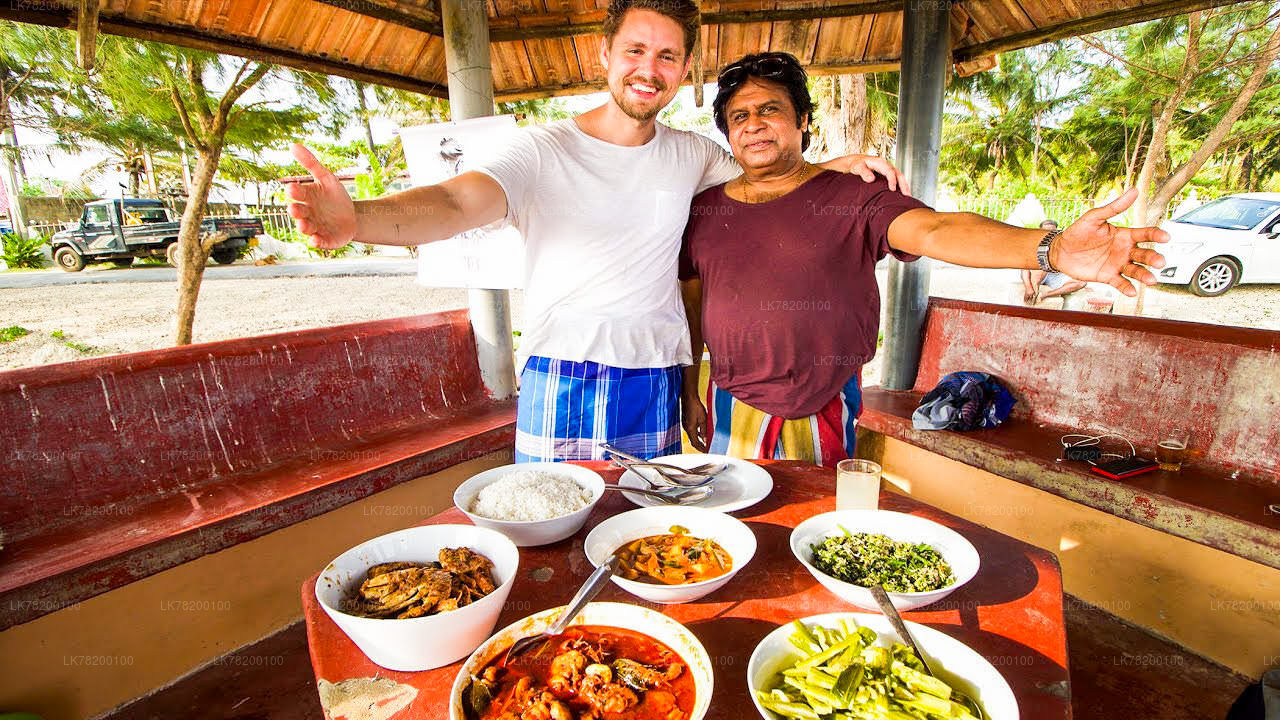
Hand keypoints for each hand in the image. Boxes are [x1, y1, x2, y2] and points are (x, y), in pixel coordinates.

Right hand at [285, 143, 355, 248]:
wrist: (353, 216)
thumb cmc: (335, 196)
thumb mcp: (326, 178)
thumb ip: (311, 163)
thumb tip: (293, 145)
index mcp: (306, 197)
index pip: (297, 193)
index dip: (294, 191)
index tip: (292, 188)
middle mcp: (307, 213)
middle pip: (298, 212)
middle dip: (295, 211)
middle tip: (294, 209)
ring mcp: (315, 227)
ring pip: (305, 228)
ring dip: (303, 227)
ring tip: (304, 225)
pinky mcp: (325, 239)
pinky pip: (319, 242)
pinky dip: (316, 242)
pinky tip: (315, 241)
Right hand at [681, 392, 708, 452]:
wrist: (688, 397)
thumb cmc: (696, 406)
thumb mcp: (703, 419)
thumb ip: (704, 430)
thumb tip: (705, 439)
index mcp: (690, 429)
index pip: (695, 443)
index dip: (701, 448)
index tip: (707, 451)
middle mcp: (686, 428)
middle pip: (693, 441)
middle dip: (700, 446)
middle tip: (706, 449)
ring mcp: (685, 425)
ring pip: (692, 436)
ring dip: (698, 440)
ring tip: (705, 442)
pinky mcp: (686, 421)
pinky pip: (691, 431)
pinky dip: (697, 434)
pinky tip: (702, 433)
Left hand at [846, 154, 909, 194]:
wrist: (855, 162)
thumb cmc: (856, 165)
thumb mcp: (857, 167)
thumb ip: (863, 172)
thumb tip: (871, 179)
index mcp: (880, 163)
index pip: (890, 171)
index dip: (892, 180)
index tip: (892, 189)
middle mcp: (886, 165)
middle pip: (898, 174)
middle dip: (903, 184)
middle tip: (906, 195)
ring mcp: (888, 169)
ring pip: (900, 177)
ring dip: (904, 186)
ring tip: (908, 197)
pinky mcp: (888, 174)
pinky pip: (897, 179)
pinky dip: (901, 186)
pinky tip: (902, 194)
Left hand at [1052, 188, 1168, 296]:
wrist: (1060, 250)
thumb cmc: (1078, 231)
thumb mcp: (1095, 217)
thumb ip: (1114, 207)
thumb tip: (1134, 191)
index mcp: (1124, 235)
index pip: (1145, 234)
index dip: (1156, 235)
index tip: (1165, 237)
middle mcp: (1125, 250)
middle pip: (1144, 254)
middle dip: (1153, 258)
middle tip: (1160, 262)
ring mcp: (1117, 264)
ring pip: (1135, 270)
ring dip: (1144, 275)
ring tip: (1151, 280)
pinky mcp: (1108, 276)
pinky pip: (1120, 282)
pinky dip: (1126, 287)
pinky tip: (1132, 291)